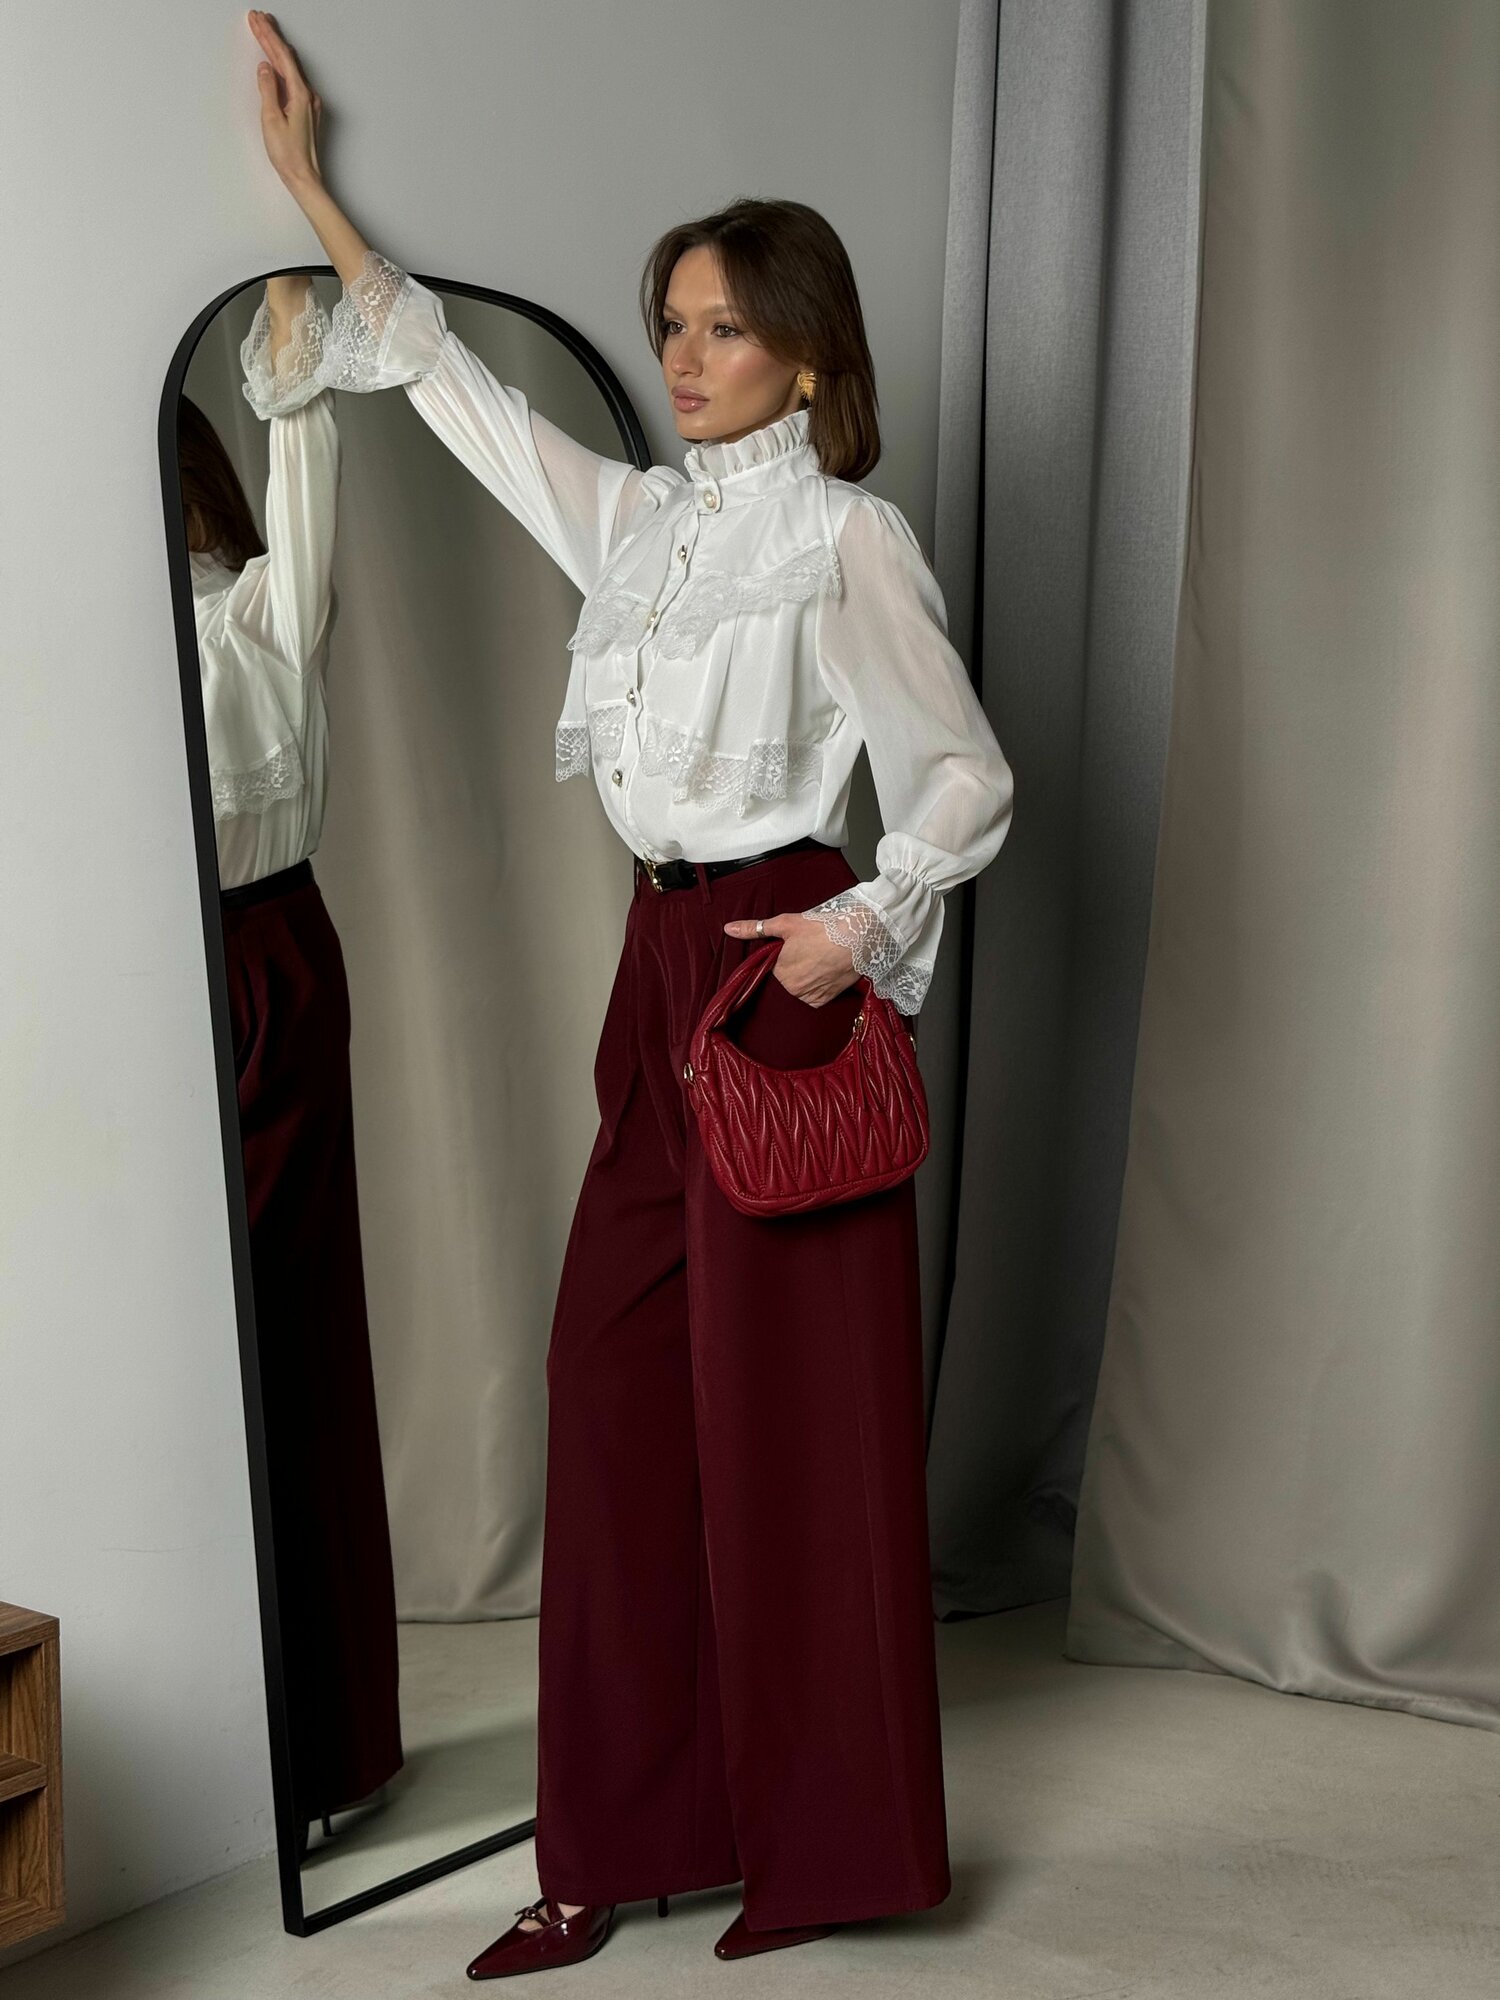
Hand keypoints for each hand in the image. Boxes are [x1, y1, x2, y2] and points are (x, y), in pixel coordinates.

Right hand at [249, 11, 322, 187]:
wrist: (305, 178)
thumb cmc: (289, 155)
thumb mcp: (272, 120)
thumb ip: (268, 90)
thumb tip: (265, 68)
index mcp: (300, 94)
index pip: (282, 56)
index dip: (268, 36)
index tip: (257, 20)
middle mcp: (308, 96)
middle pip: (288, 58)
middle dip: (272, 37)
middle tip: (258, 18)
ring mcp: (309, 103)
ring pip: (291, 68)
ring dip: (276, 49)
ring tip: (265, 32)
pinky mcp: (307, 111)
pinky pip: (293, 80)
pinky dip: (282, 66)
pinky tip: (275, 62)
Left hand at [722, 912, 857, 1006]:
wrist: (858, 937)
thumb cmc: (822, 928)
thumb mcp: (785, 923)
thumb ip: (755, 928)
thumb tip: (729, 929)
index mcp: (779, 971)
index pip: (775, 965)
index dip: (786, 953)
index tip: (798, 944)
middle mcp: (792, 988)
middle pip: (787, 977)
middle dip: (796, 964)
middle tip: (812, 948)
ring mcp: (809, 996)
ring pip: (800, 986)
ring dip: (807, 976)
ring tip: (821, 957)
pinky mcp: (824, 1000)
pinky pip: (814, 995)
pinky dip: (818, 985)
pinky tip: (826, 970)